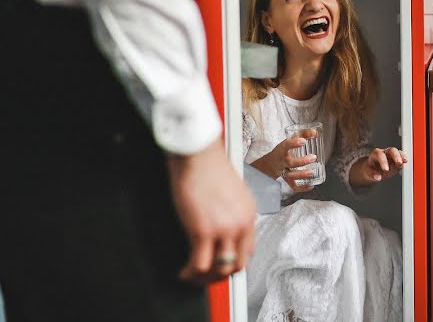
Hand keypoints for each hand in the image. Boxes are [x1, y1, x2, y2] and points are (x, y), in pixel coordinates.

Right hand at [166, 139, 256, 283]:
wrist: (198, 155)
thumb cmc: (209, 167)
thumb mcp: (232, 192)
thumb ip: (231, 212)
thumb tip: (221, 227)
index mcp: (249, 214)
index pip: (248, 250)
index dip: (234, 262)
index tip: (221, 265)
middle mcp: (241, 223)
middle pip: (237, 264)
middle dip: (221, 276)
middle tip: (206, 277)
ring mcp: (223, 229)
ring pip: (219, 268)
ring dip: (205, 278)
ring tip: (193, 275)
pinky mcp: (202, 230)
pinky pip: (199, 263)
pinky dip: (190, 273)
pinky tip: (183, 272)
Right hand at [251, 130, 317, 193]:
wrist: (270, 163)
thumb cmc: (283, 150)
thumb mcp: (290, 139)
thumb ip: (303, 134)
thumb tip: (315, 132)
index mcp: (281, 150)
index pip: (286, 145)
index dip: (294, 143)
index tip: (303, 141)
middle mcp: (282, 161)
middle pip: (290, 163)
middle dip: (302, 161)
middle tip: (314, 157)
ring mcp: (283, 172)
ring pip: (291, 175)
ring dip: (301, 175)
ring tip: (312, 172)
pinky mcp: (286, 180)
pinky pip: (293, 186)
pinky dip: (302, 188)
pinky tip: (311, 186)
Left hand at [351, 147, 407, 187]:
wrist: (373, 169)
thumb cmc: (370, 170)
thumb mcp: (368, 173)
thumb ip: (373, 175)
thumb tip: (378, 177)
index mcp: (375, 155)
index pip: (379, 155)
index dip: (383, 161)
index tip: (386, 169)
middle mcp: (384, 152)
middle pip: (391, 150)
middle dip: (395, 156)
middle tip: (398, 163)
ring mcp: (391, 155)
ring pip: (397, 152)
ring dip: (401, 156)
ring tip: (404, 161)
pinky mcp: (396, 158)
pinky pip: (401, 156)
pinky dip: (404, 158)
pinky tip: (405, 161)